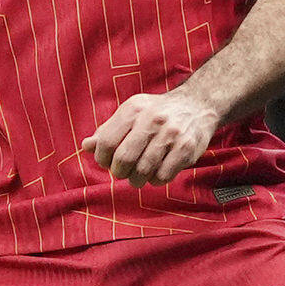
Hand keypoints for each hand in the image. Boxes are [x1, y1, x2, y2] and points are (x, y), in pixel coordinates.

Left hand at [83, 91, 216, 185]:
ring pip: (143, 171)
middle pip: (124, 159)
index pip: (106, 141)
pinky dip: (155, 180)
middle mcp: (152, 120)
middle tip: (123, 172)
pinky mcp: (186, 149)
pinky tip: (156, 172)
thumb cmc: (157, 112)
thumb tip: (86, 146)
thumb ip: (108, 130)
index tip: (106, 162)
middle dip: (119, 172)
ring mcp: (171, 134)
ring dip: (136, 179)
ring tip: (138, 175)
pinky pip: (163, 176)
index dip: (102, 158)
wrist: (197, 105)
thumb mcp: (131, 112)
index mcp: (134, 109)